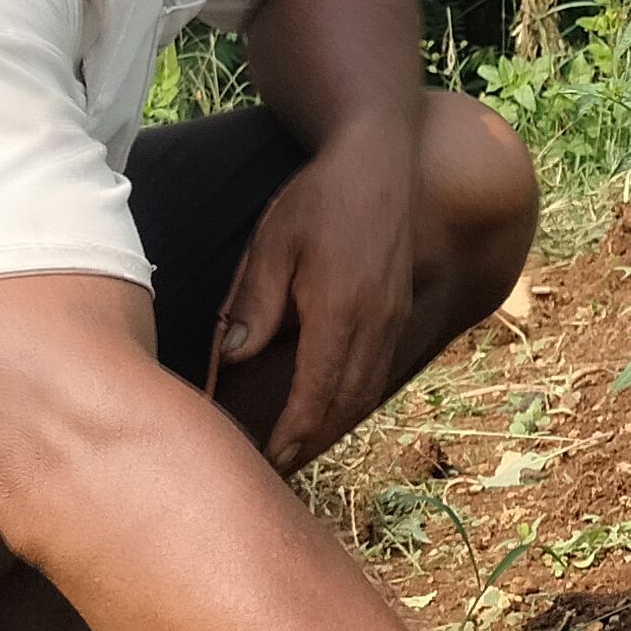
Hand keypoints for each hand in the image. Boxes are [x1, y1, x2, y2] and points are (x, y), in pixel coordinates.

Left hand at [217, 110, 421, 471]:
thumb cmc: (319, 197)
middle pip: (345, 404)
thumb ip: (253, 303)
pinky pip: (377, 372)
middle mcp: (376, 323)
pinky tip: (329, 409)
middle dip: (311, 442)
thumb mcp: (273, 244)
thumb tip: (229, 357)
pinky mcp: (400, 310)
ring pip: (365, 392)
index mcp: (341, 310)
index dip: (292, 434)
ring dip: (332, 426)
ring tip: (299, 451)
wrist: (380, 160)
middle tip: (278, 470)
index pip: (316, 392)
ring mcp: (394, 318)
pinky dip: (351, 401)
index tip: (268, 461)